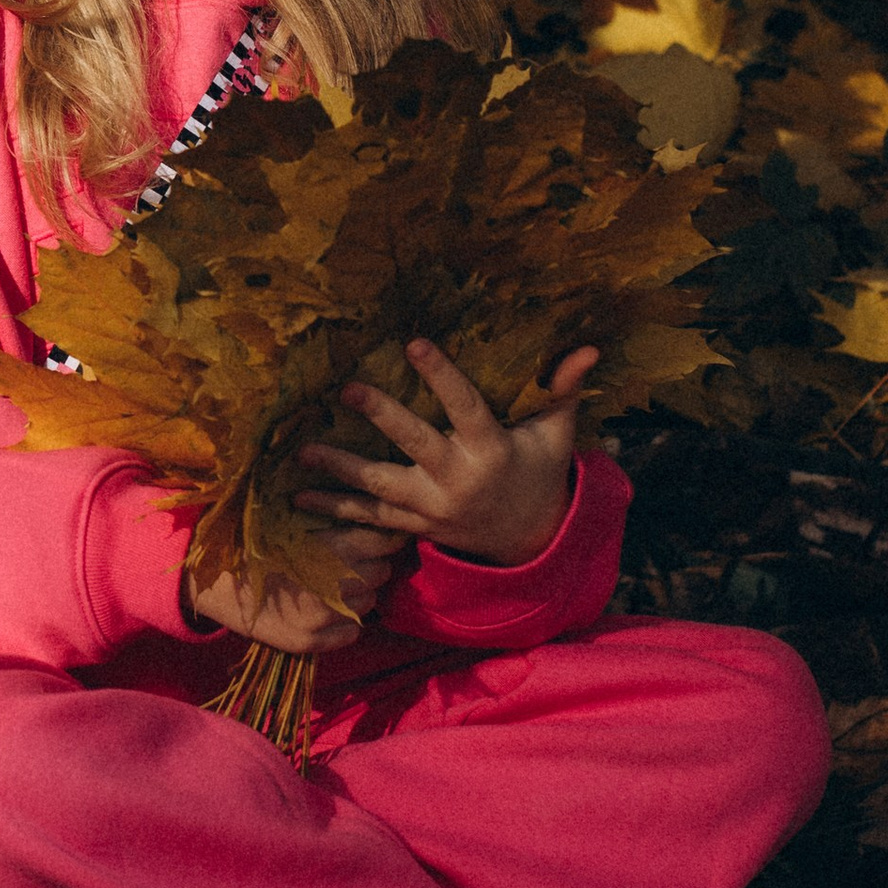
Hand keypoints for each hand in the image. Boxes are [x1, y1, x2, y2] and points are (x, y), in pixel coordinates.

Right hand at [184, 532, 392, 653]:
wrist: (210, 578)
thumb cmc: (253, 540)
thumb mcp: (294, 520)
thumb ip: (334, 519)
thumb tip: (374, 512)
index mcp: (332, 550)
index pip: (384, 541)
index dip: (383, 536)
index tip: (376, 535)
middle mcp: (333, 587)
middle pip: (382, 572)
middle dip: (372, 563)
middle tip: (352, 559)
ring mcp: (322, 619)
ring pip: (369, 602)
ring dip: (359, 593)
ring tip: (334, 583)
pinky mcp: (309, 643)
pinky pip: (352, 633)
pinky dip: (345, 622)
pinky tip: (325, 609)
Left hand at [296, 336, 598, 568]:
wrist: (528, 544)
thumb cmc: (538, 473)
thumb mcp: (555, 434)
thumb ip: (562, 389)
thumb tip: (589, 347)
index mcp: (491, 450)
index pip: (465, 406)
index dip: (441, 375)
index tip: (415, 342)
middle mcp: (458, 480)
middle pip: (415, 445)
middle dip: (381, 417)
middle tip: (346, 389)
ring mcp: (432, 509)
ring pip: (380, 488)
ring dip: (339, 470)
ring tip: (301, 452)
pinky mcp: (414, 528)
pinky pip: (370, 522)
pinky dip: (335, 513)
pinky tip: (297, 501)